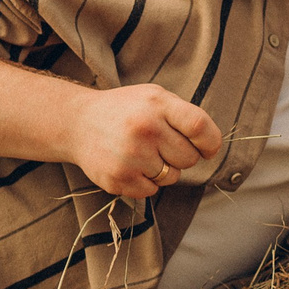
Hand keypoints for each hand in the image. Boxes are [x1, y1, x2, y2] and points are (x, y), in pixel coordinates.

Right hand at [66, 84, 222, 198]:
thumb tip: (211, 146)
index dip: (211, 143)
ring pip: (171, 177)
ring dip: (162, 170)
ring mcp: (130, 155)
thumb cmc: (125, 111)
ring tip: (141, 153)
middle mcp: (144, 128)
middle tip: (160, 146)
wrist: (78, 122)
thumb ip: (183, 116)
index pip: (199, 127)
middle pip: (189, 158)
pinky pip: (151, 191)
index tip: (207, 149)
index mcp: (157, 104)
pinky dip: (145, 182)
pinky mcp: (118, 178)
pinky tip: (129, 165)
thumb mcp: (153, 98)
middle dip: (181, 156)